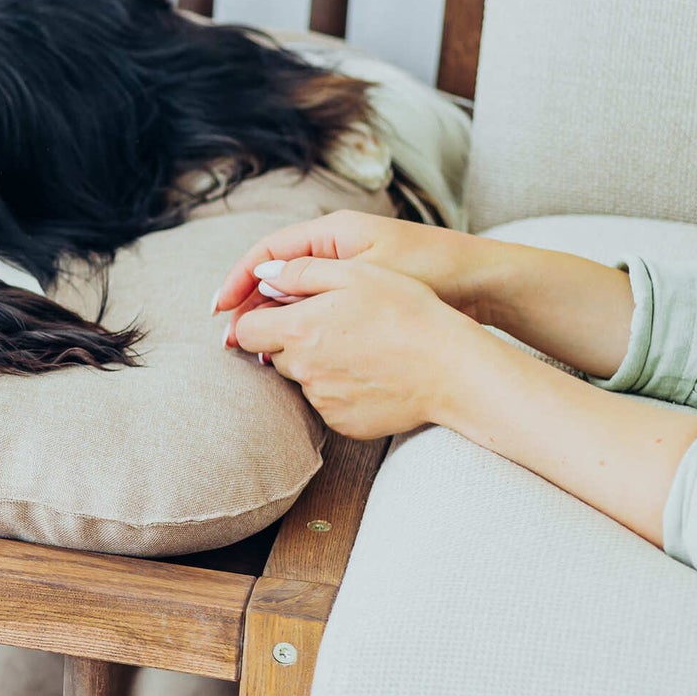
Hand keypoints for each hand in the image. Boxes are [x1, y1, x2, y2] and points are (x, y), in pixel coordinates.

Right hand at [212, 208, 499, 336]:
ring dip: (270, 321)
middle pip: (274, 276)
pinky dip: (297, 331)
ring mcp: (346, 275)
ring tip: (253, 351)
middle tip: (228, 340)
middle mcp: (335, 250)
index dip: (238, 279)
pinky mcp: (359, 299)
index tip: (218, 308)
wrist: (483, 285)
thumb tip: (264, 283)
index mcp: (334, 231)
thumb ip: (315, 276)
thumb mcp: (369, 271)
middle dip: (248, 306)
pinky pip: (315, 312)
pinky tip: (289, 355)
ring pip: (292, 297)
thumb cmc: (431, 271)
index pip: (268, 252)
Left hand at [229, 256, 482, 439]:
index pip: (245, 331)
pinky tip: (371, 373)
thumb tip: (263, 276)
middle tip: (334, 326)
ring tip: (360, 349)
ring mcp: (321, 401)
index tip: (283, 312)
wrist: (450, 368)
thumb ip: (301, 272)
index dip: (260, 319)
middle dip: (292, 340)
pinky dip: (340, 389)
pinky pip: (327, 403)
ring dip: (317, 364)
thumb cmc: (407, 312)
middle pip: (274, 355)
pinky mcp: (341, 423)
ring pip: (302, 379)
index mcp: (298, 330)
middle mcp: (302, 370)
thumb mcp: (357, 274)